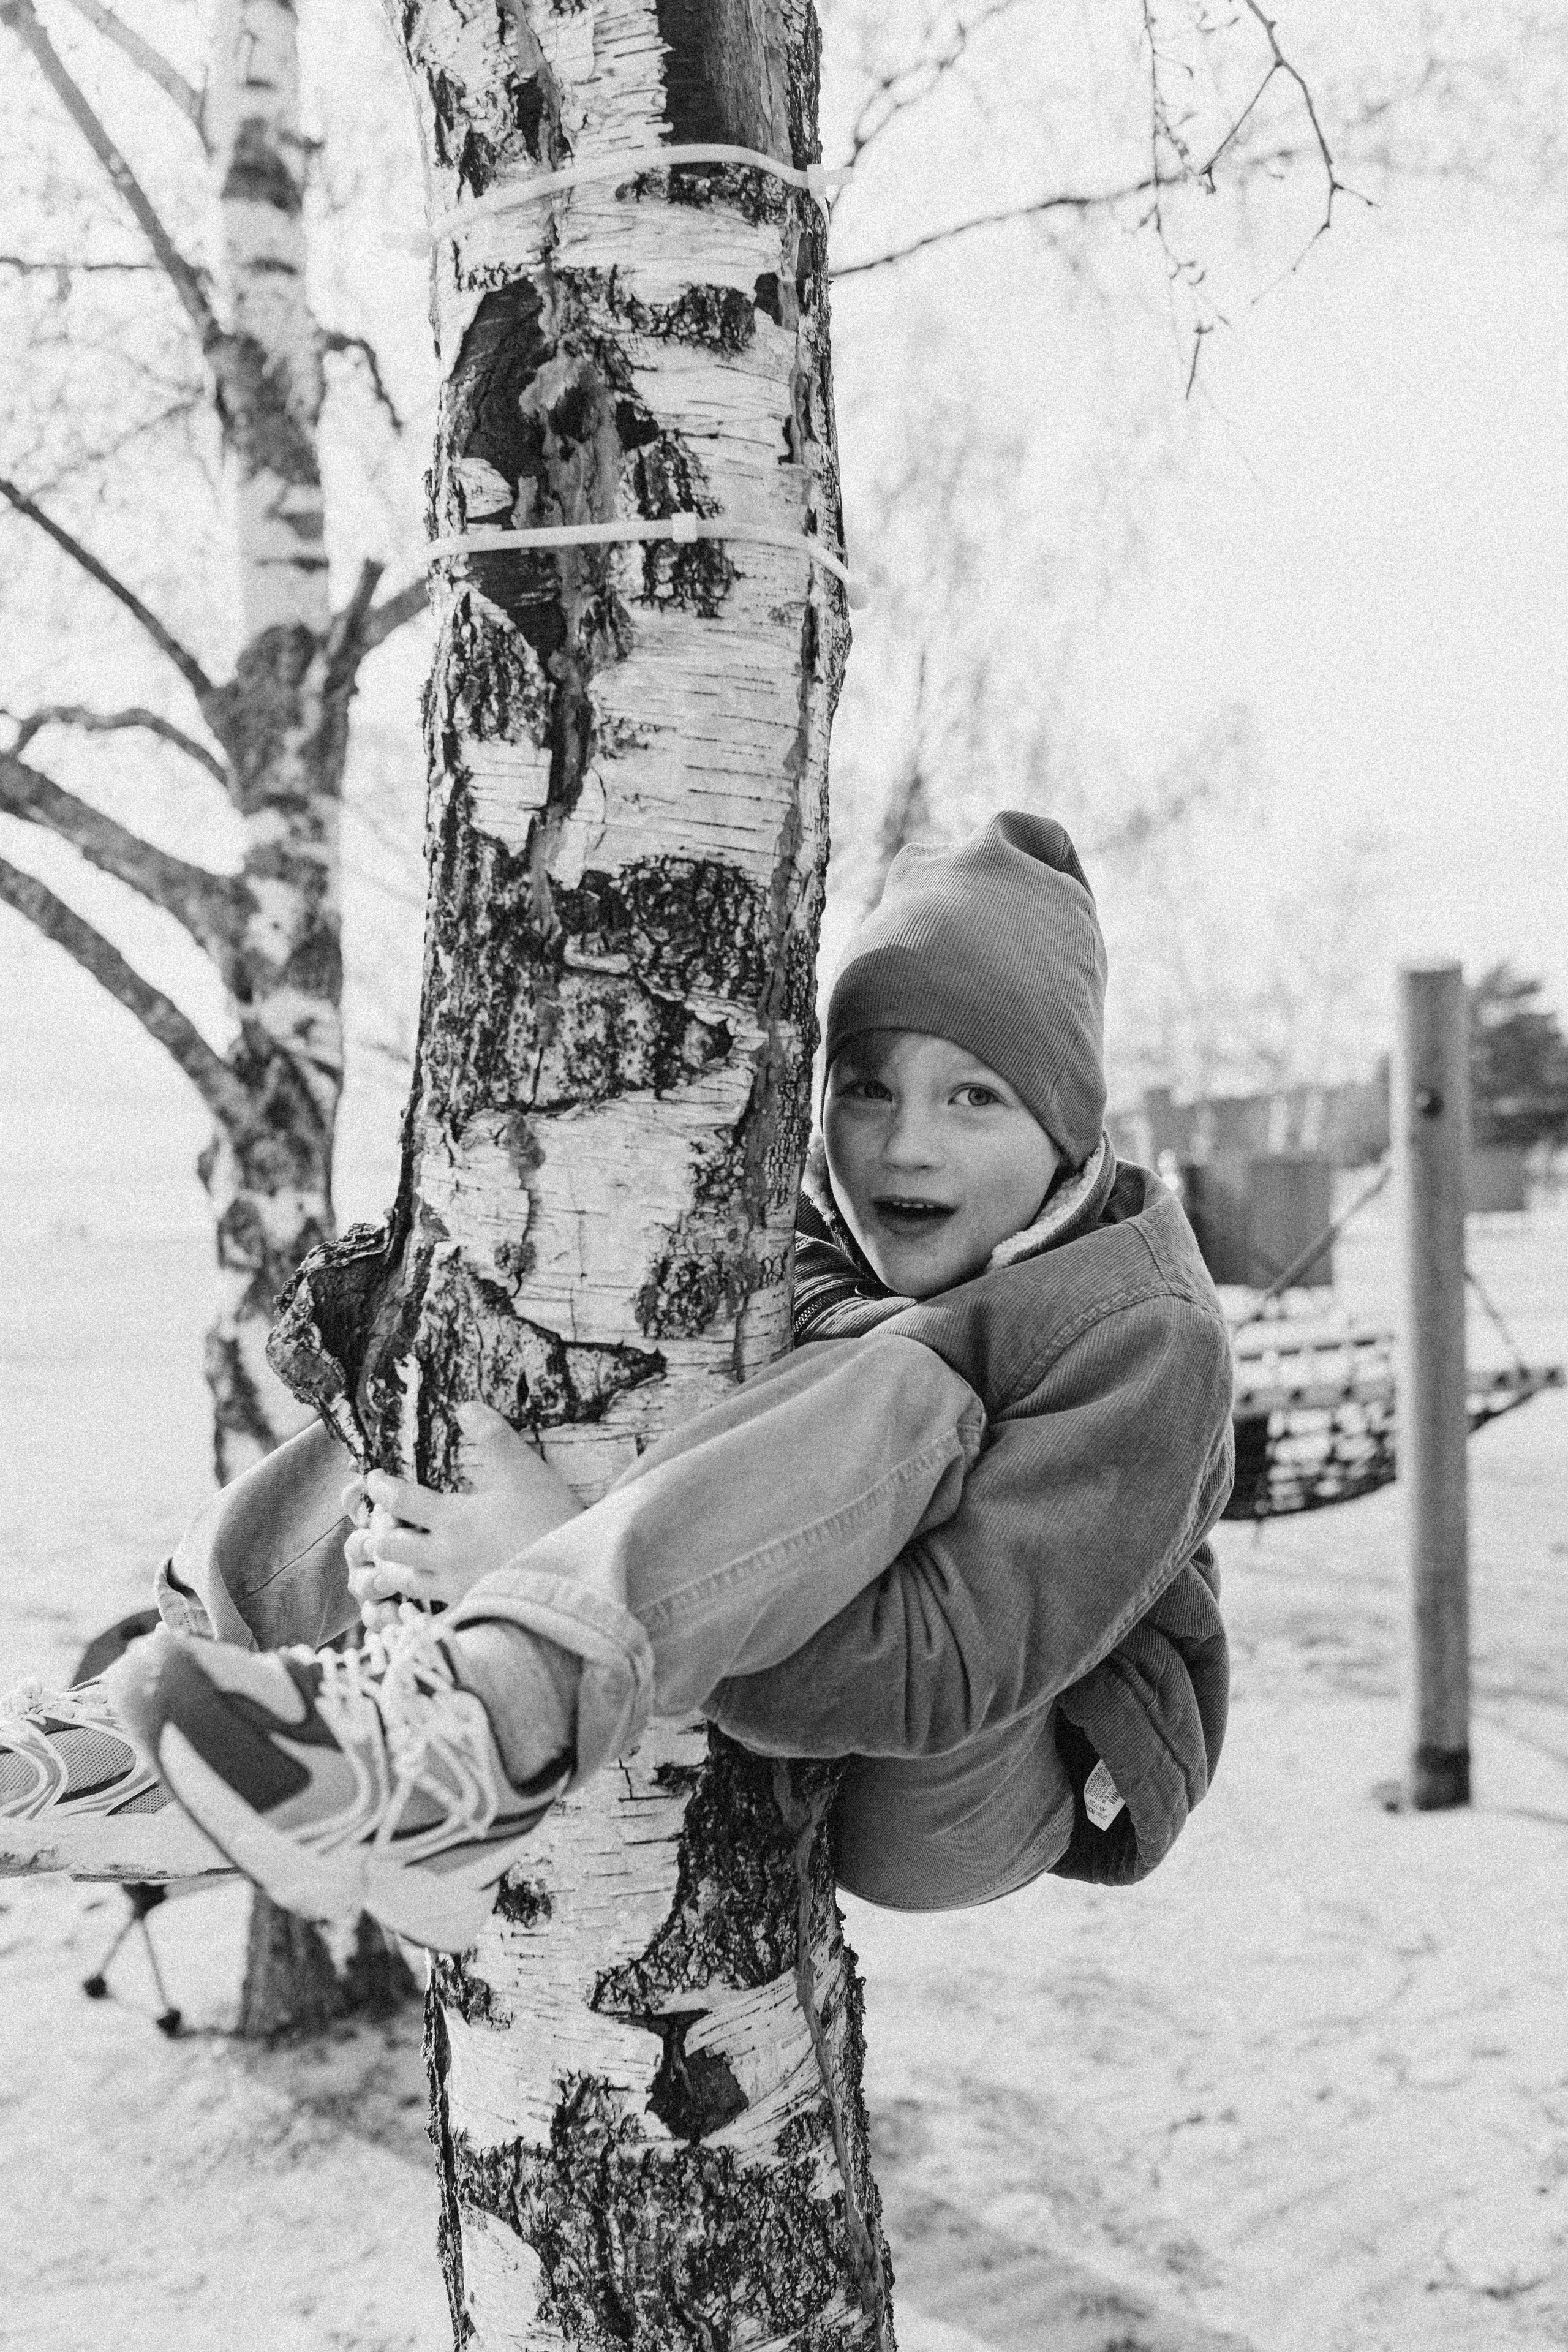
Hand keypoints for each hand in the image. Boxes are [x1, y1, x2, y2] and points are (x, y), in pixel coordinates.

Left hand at [344, 1400, 583, 1617]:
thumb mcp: (525, 1471)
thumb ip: (494, 1438)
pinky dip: (412, 1613)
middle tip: (376, 1527)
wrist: (573, 1580)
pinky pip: (426, 1617)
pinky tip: (412, 1610)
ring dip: (389, 1571)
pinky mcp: (468, 1612)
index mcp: (452, 1517)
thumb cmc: (548, 1521)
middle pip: (389, 1546)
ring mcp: (453, 1588)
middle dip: (377, 1535)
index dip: (380, 1486)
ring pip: (402, 1583)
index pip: (400, 1499)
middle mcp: (443, 1555)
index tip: (373, 1479)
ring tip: (385, 1566)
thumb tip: (465, 1406)